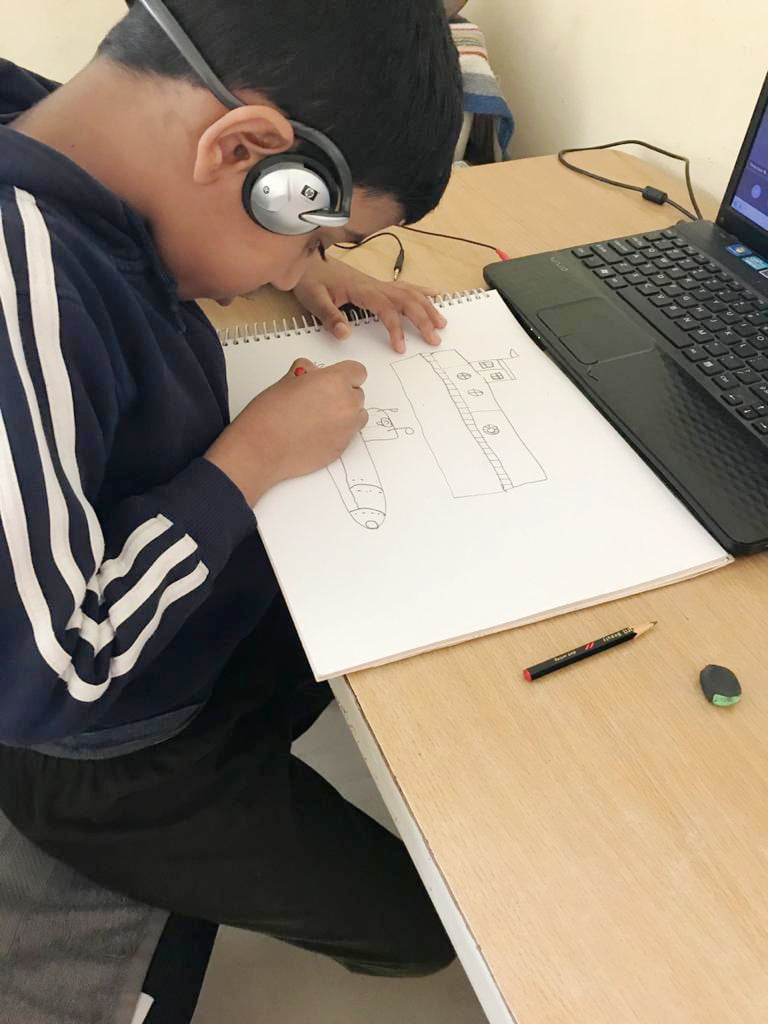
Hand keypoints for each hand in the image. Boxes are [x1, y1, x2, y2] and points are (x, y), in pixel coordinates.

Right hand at [205, 359, 367, 505]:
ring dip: (345, 415)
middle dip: (343, 395)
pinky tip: (315, 434)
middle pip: (358, 394)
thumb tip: (313, 373)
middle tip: (320, 401)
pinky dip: (337, 433)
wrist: (262, 449)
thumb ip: (308, 373)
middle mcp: (347, 404)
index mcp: (335, 381)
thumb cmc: (269, 415)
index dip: (345, 375)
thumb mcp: (286, 380)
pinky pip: (348, 435)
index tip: (337, 379)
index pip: (358, 371)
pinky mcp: (342, 448)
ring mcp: (347, 428)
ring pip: (357, 416)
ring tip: (319, 418)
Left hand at [293, 257, 446, 353]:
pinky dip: (422, 291)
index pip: (386, 309)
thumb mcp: (314, 300)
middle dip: (423, 319)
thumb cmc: (309, 279)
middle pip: (407, 300)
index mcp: (361, 290)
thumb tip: (346, 334)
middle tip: (435, 338)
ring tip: (442, 323)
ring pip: (410, 293)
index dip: (396, 328)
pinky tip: (435, 294)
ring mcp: (377, 283)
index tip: (400, 347)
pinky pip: (404, 286)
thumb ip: (330, 317)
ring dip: (427, 307)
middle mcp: (374, 285)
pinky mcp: (376, 284)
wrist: (305, 260)